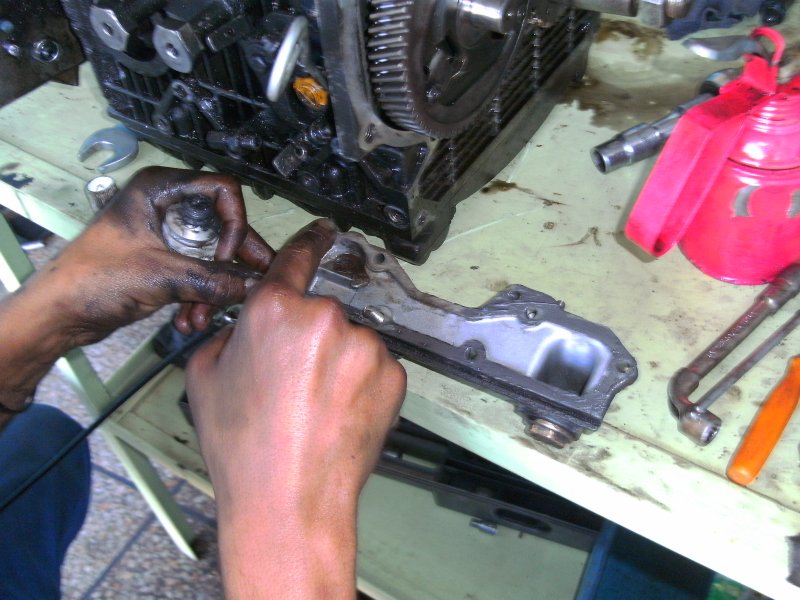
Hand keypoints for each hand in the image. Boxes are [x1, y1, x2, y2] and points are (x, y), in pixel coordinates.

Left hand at [0, 166, 271, 416]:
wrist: (58, 314)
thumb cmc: (91, 279)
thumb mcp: (161, 276)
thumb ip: (212, 280)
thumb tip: (252, 285)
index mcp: (160, 189)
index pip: (222, 191)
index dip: (233, 223)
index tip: (227, 256)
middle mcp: (166, 205)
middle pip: (221, 227)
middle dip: (229, 265)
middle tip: (251, 286)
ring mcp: (165, 234)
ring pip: (211, 255)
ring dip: (213, 288)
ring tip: (203, 316)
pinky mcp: (164, 260)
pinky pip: (197, 272)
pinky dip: (199, 296)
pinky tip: (190, 320)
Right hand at [186, 219, 406, 598]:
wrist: (289, 501)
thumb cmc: (246, 449)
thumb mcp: (206, 377)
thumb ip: (227, 334)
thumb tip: (243, 327)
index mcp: (274, 310)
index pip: (296, 257)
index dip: (310, 240)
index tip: (324, 230)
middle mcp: (325, 319)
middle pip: (320, 312)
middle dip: (307, 338)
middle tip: (290, 381)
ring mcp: (365, 347)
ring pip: (349, 341)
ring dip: (336, 362)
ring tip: (312, 405)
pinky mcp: (393, 375)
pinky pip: (374, 366)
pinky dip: (360, 383)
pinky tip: (336, 412)